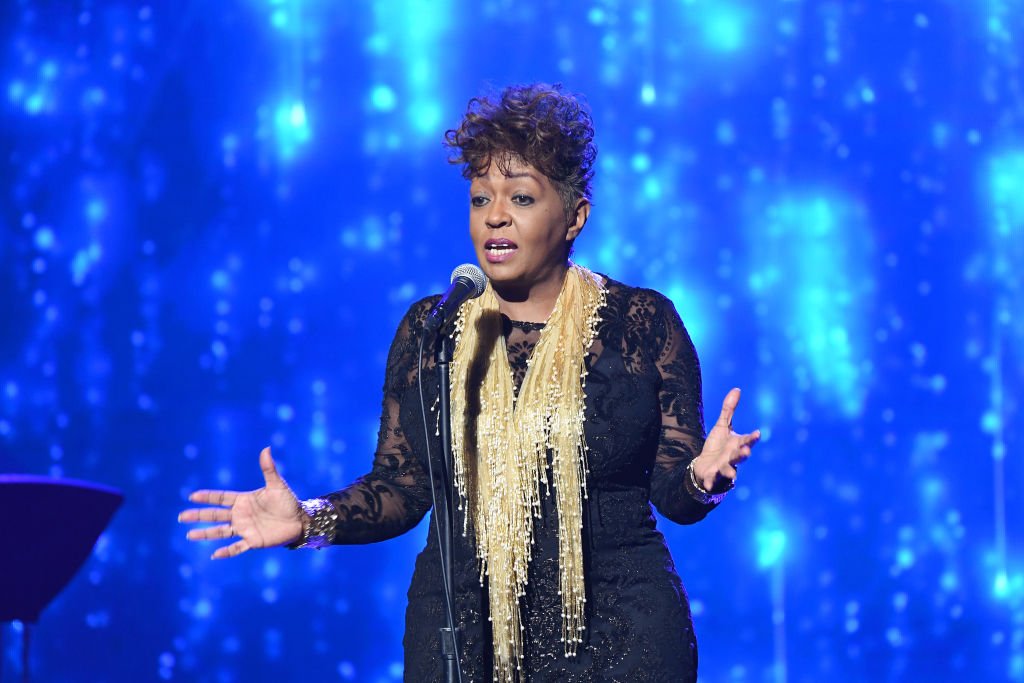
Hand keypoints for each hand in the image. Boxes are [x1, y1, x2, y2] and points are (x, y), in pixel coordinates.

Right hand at [178, 447, 304, 558]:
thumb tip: (266, 448)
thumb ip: (269, 469)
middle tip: (181, 516)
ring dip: (205, 533)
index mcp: (244, 500)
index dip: (207, 497)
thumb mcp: (277, 485)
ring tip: (189, 535)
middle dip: (198, 515)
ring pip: (220, 532)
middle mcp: (240, 515)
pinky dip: (226, 552)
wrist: (300, 520)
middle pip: (215, 515)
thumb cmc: (288, 502)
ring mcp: (245, 528)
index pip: (221, 498)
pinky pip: (236, 548)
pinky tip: (215, 555)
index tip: (192, 496)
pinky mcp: (253, 541)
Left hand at [690, 388, 760, 491]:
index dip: (752, 438)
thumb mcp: (722, 426)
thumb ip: (729, 410)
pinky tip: (708, 485)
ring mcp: (723, 467)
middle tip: (746, 451)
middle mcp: (733, 456)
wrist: (706, 465)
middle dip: (743, 454)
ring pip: (729, 468)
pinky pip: (712, 479)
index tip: (758, 433)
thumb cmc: (717, 445)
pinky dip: (711, 482)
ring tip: (732, 474)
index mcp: (737, 444)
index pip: (747, 440)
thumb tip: (737, 389)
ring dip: (731, 471)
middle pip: (740, 455)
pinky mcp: (712, 474)